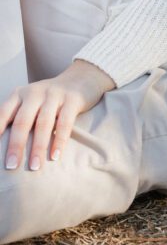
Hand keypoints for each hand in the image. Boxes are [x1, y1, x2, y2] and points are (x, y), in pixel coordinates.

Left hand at [0, 60, 114, 171]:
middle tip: (11, 166)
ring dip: (38, 146)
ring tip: (34, 166)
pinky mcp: (72, 99)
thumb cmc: (48, 98)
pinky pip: (65, 122)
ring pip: (43, 123)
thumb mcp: (29, 102)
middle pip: (23, 120)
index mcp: (20, 94)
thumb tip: (2, 146)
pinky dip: (59, 140)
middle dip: (16, 145)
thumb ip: (16, 118)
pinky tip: (55, 155)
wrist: (81, 78)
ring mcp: (54, 94)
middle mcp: (35, 92)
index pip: (3, 113)